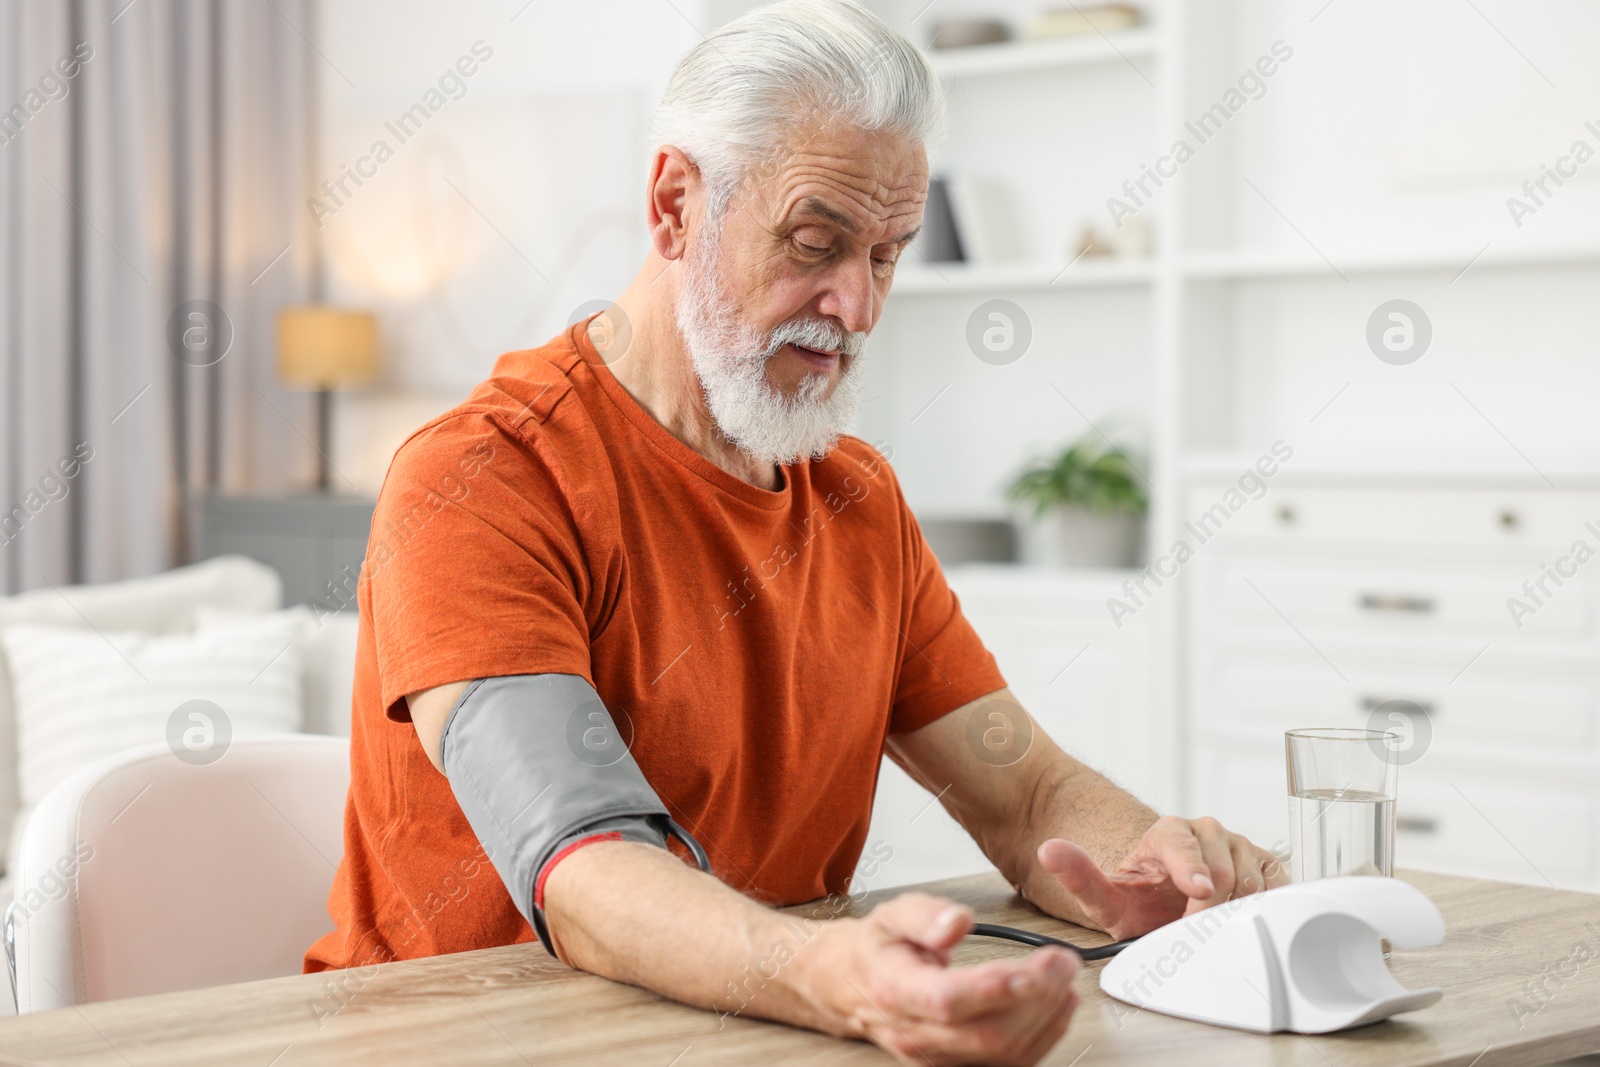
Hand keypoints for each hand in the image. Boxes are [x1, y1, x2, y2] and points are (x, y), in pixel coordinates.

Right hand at [803, 892, 1081, 1066]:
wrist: (853, 985)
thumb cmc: (879, 948)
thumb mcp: (892, 913)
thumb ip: (925, 915)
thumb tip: (958, 923)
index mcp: (895, 989)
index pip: (947, 1000)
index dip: (993, 990)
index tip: (1032, 969)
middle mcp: (916, 1032)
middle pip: (986, 1033)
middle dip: (1036, 999)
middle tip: (1063, 961)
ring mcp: (937, 1056)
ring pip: (1002, 1054)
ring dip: (1046, 1018)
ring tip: (1064, 978)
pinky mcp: (958, 1064)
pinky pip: (1009, 1063)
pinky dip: (1042, 1036)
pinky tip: (1058, 1007)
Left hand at [1038, 816, 1288, 940]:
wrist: (1168, 906)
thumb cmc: (1141, 902)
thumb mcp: (1105, 897)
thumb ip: (1078, 874)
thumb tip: (1050, 851)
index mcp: (1168, 832)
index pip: (1182, 843)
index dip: (1191, 868)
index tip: (1198, 892)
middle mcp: (1204, 830)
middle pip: (1221, 867)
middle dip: (1210, 906)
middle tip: (1194, 927)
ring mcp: (1236, 843)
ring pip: (1250, 876)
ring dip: (1236, 907)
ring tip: (1212, 920)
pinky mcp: (1263, 860)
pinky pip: (1275, 881)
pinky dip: (1264, 902)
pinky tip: (1242, 914)